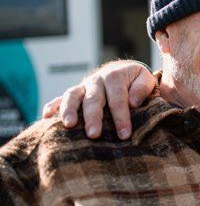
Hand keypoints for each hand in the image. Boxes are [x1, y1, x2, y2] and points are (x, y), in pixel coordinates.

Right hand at [41, 60, 155, 139]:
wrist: (123, 71)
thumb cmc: (136, 81)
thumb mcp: (146, 80)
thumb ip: (142, 88)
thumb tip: (133, 102)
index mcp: (115, 77)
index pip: (118, 98)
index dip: (121, 117)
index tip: (124, 135)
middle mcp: (96, 81)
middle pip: (93, 99)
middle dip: (93, 117)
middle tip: (94, 135)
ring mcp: (83, 87)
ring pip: (72, 96)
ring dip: (69, 110)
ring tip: (69, 126)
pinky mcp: (75, 93)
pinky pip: (60, 98)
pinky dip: (52, 106)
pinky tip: (47, 118)